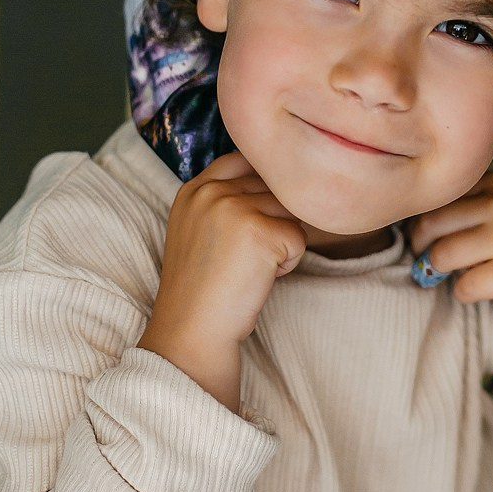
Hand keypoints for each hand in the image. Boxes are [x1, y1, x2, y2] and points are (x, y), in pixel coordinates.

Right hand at [138, 153, 305, 410]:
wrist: (193, 331)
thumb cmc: (202, 290)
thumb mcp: (199, 229)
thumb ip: (225, 200)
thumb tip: (278, 180)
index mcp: (193, 189)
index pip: (243, 160)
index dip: (263, 184)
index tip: (258, 218)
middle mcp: (211, 191)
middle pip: (273, 186)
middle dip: (274, 220)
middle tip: (248, 257)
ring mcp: (234, 208)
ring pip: (290, 211)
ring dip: (282, 242)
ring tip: (251, 268)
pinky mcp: (259, 231)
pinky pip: (299, 238)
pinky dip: (288, 264)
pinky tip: (259, 280)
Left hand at [409, 171, 492, 412]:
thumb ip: (483, 200)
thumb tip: (427, 221)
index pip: (439, 196)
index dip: (423, 219)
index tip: (424, 235)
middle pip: (431, 224)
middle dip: (422, 246)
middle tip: (426, 259)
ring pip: (442, 255)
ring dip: (441, 271)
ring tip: (453, 275)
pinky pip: (465, 286)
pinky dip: (465, 292)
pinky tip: (478, 290)